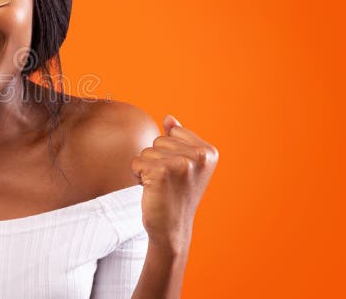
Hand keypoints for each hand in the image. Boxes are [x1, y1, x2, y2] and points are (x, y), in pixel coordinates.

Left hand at [131, 115, 218, 250]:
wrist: (171, 228)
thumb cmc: (175, 194)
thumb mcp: (184, 164)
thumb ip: (178, 140)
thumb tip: (169, 118)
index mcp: (208, 152)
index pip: (173, 132)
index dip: (168, 152)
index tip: (179, 174)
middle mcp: (199, 156)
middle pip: (158, 140)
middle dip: (156, 160)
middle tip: (168, 182)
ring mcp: (182, 163)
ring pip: (146, 151)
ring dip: (147, 169)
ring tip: (161, 186)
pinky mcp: (162, 172)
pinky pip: (137, 162)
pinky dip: (138, 176)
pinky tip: (151, 190)